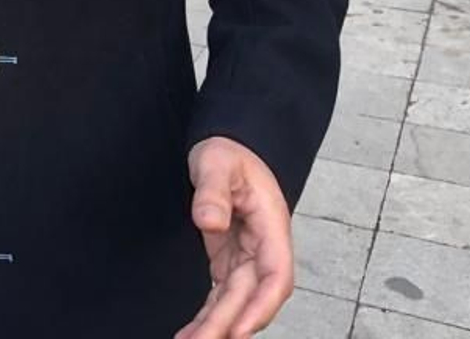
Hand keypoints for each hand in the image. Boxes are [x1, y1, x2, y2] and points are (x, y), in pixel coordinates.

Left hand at [176, 138, 294, 338]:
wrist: (228, 148)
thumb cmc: (228, 153)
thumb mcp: (217, 161)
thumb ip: (213, 190)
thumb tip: (209, 221)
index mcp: (271, 226)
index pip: (277, 276)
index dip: (261, 306)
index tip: (239, 329)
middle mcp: (264, 248)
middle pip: (251, 296)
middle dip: (228, 325)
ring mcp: (247, 257)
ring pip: (236, 302)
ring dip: (217, 327)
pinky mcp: (229, 261)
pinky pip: (222, 295)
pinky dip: (209, 315)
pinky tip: (193, 333)